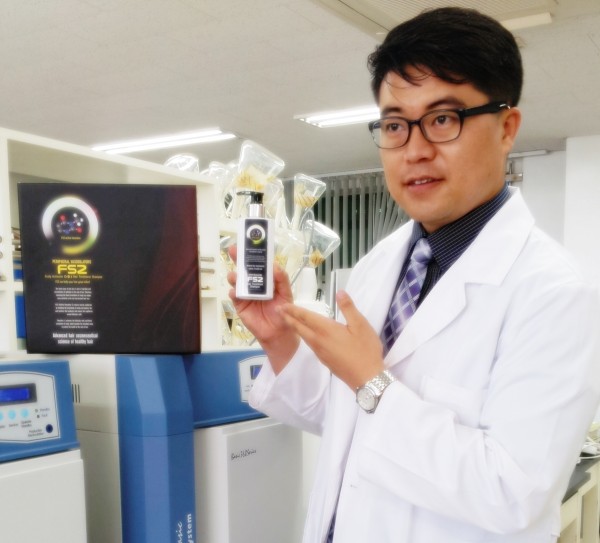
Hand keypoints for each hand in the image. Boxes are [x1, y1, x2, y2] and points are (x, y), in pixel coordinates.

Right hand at [228, 246, 299, 371]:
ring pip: (237, 281)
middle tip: (233, 250)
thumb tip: (274, 266)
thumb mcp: (286, 294)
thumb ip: (282, 279)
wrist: (279, 333)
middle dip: (238, 258)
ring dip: (235, 276)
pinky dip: (233, 292)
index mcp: (267, 279)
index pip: (259, 263)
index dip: (253, 253)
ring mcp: (246, 293)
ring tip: (236, 276)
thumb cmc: (284, 311)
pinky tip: (235, 292)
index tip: (249, 243)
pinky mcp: (240, 305)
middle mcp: (255, 284)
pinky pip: (234, 296)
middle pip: (244, 268)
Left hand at [279, 290, 384, 389]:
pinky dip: (303, 336)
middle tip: (278, 311)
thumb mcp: (361, 325)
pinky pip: (309, 344)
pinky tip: (306, 336)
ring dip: (294, 327)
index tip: (282, 305)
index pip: (305, 317)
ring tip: (289, 320)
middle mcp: (319, 340)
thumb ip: (348, 308)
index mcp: (326, 330)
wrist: (366, 378)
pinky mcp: (324, 360)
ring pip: (303, 336)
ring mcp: (320, 352)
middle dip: (288, 318)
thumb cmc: (365, 350)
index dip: (293, 310)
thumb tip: (339, 292)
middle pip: (300, 327)